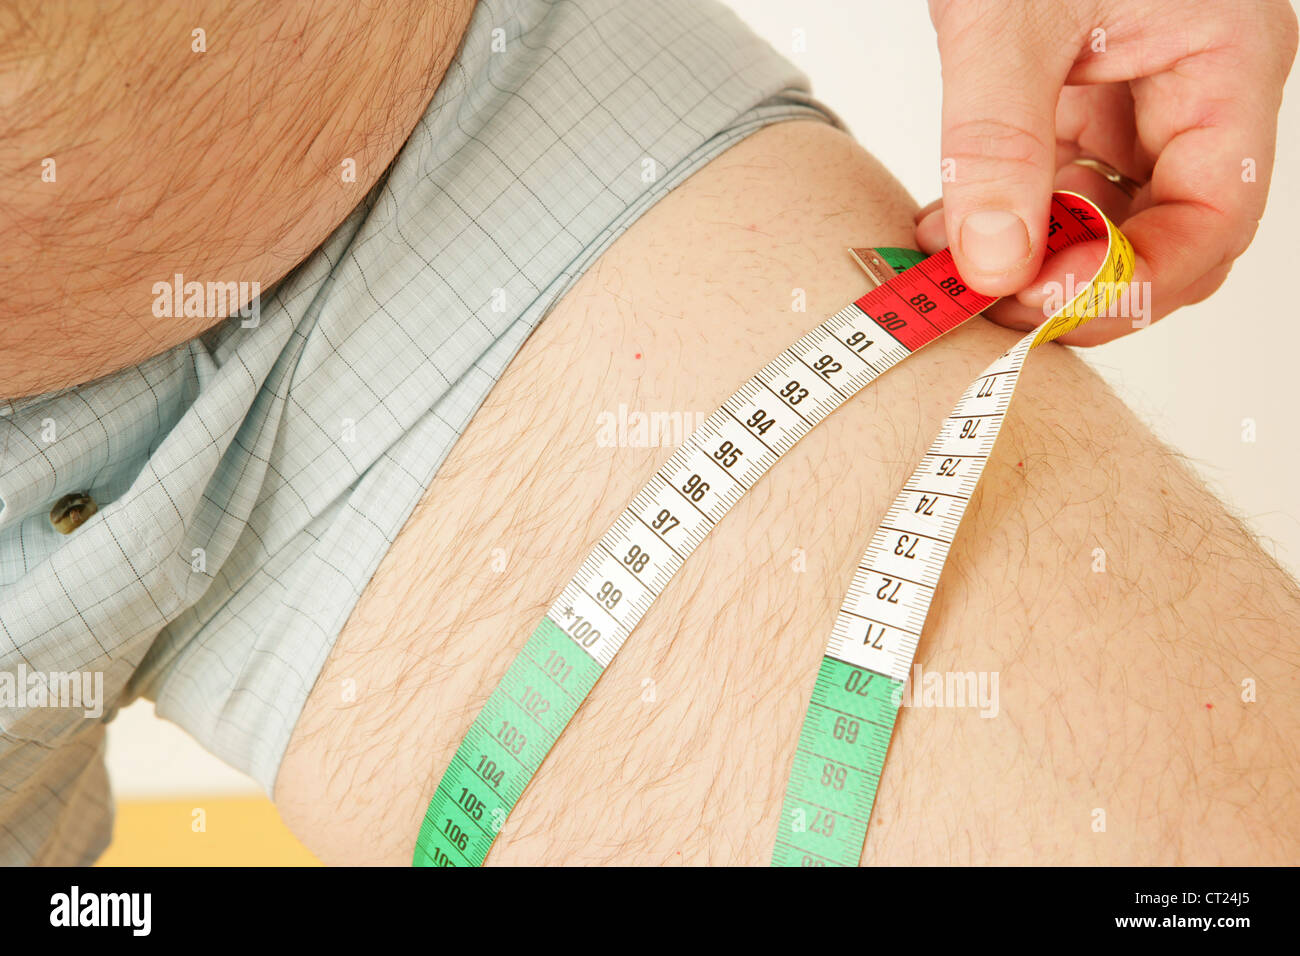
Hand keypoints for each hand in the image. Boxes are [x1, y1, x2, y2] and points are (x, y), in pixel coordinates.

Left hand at [915, 0, 1296, 343]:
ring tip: (951, 269)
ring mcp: (1133, 94)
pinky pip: (1052, 181)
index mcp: (1225, 62)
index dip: (1135, 282)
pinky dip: (1001, 214)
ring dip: (1027, 257)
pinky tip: (946, 228)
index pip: (1213, 217)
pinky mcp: (1075, 94)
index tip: (1044, 307)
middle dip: (1076, 280)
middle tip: (990, 305)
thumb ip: (999, 139)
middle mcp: (1190, 88)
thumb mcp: (1013, 16)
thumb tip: (991, 261)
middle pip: (1161, 233)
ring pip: (1099, 217)